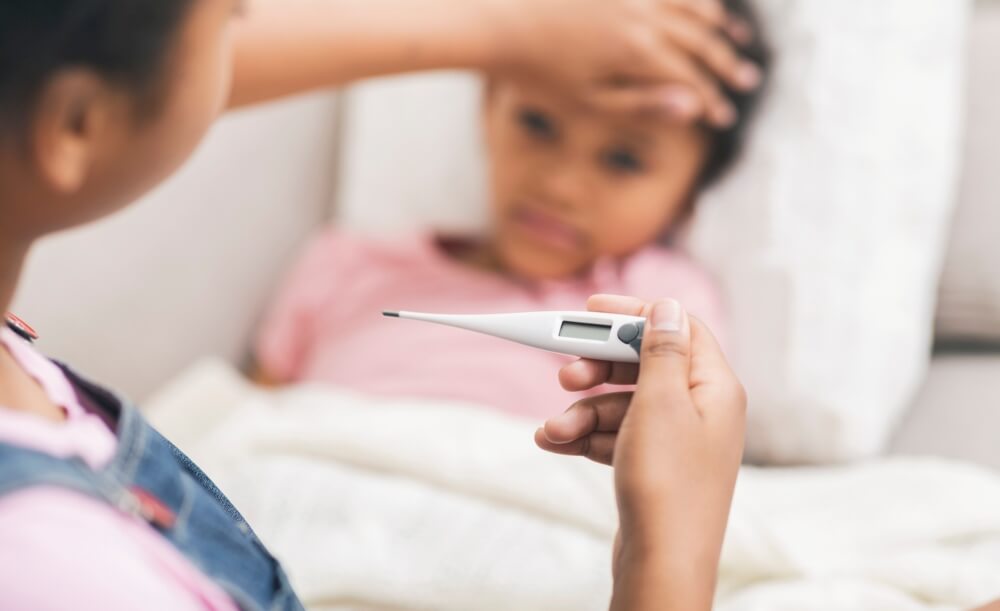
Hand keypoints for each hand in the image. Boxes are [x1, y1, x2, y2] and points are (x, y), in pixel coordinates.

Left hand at [486, 0, 761, 125]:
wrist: (495, 21)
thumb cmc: (537, 72)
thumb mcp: (588, 101)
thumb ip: (642, 103)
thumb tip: (693, 106)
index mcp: (637, 52)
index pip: (690, 79)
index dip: (711, 100)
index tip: (724, 117)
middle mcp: (643, 15)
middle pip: (700, 39)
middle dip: (726, 63)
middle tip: (749, 80)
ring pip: (692, 3)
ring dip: (718, 22)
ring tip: (735, 37)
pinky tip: (700, 3)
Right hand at [535, 295, 745, 609]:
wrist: (662, 565)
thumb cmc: (667, 486)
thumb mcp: (659, 404)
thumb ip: (660, 350)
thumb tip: (666, 306)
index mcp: (714, 386)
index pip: (676, 328)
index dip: (634, 314)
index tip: (592, 309)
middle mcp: (700, 409)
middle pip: (642, 366)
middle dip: (597, 369)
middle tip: (564, 374)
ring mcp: (677, 441)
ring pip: (621, 405)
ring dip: (582, 412)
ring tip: (554, 430)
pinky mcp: (653, 467)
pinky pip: (615, 436)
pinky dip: (586, 437)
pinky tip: (554, 443)